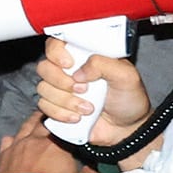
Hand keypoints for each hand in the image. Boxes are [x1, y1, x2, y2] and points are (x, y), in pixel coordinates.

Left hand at [0, 113, 97, 172]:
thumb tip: (95, 169)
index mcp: (56, 143)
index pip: (63, 127)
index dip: (66, 125)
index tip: (69, 123)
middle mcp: (35, 139)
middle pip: (42, 122)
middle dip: (49, 118)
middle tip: (53, 116)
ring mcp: (17, 145)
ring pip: (25, 127)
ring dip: (31, 122)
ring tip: (35, 120)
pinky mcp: (4, 155)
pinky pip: (7, 141)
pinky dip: (11, 140)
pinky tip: (12, 140)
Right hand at [35, 35, 150, 144]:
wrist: (126, 129)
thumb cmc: (129, 99)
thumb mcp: (127, 76)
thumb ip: (104, 64)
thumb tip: (79, 71)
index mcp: (84, 56)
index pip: (57, 43)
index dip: (56, 52)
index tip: (69, 64)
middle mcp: (69, 71)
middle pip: (44, 67)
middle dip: (61, 81)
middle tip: (84, 89)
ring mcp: (61, 90)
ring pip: (43, 89)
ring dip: (65, 101)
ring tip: (87, 108)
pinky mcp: (57, 108)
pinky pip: (44, 107)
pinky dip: (61, 114)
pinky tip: (78, 118)